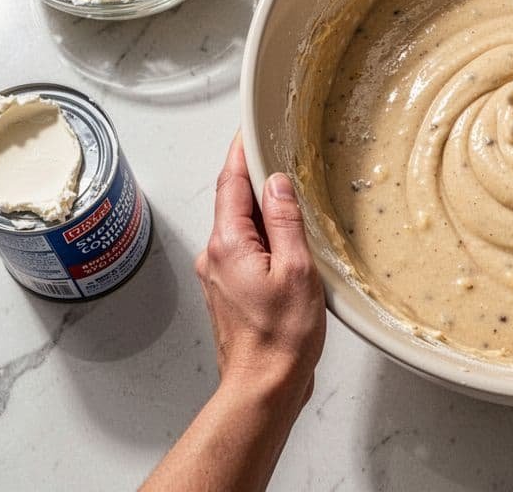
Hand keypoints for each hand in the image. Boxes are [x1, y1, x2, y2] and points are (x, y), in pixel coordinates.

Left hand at [195, 135, 326, 407]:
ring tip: (292, 200)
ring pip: (240, 227)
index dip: (241, 151)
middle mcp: (215, 256)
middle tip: (280, 155)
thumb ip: (285, 220)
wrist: (264, 386)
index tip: (250, 128)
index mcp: (228, 244)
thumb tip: (277, 182)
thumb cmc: (282, 337)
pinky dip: (263, 236)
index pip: (231, 182)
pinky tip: (287, 242)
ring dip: (262, 210)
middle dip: (255, 177)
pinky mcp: (230, 291)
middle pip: (233, 201)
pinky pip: (244, 249)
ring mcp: (219, 275)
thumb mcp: (296, 268)